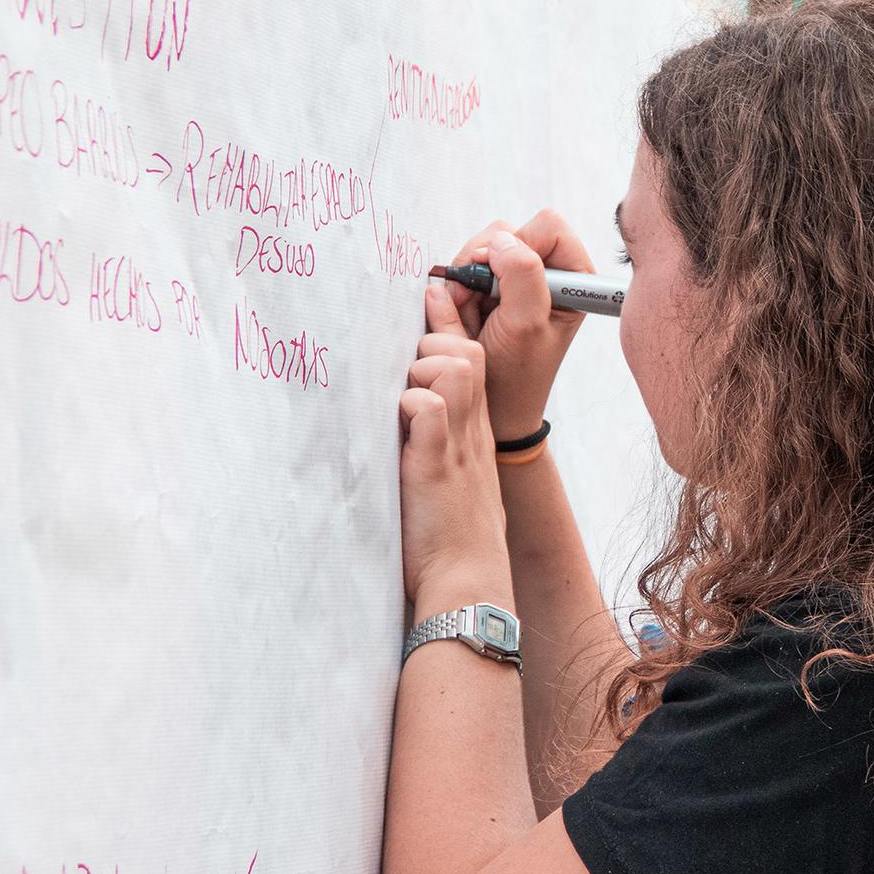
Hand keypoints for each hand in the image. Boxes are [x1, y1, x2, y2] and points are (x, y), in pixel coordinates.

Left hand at [399, 286, 509, 604]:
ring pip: (450, 365)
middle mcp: (472, 430)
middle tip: (400, 381)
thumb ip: (437, 438)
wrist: (467, 581)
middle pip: (464, 350)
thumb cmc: (451, 537)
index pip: (469, 356)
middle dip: (429, 347)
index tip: (430, 292)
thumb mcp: (451, 476)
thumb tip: (411, 408)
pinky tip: (398, 429)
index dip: (448, 320)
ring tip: (399, 411)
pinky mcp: (436, 464)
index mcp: (475, 430)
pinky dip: (409, 406)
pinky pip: (427, 407)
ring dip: (417, 374)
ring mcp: (458, 444)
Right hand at [442, 210, 592, 440]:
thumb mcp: (525, 324)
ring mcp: (517, 280)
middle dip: (484, 263)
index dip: (519, 244)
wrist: (493, 407)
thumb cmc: (518, 372)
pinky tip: (465, 316)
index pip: (548, 227)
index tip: (498, 278)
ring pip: (482, 247)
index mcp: (573, 279)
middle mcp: (548, 274)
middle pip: (509, 232)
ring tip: (471, 315)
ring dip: (467, 278)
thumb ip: (522, 275)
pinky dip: (457, 288)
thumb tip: (503, 240)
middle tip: (475, 300)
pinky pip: (464, 267)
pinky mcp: (491, 287)